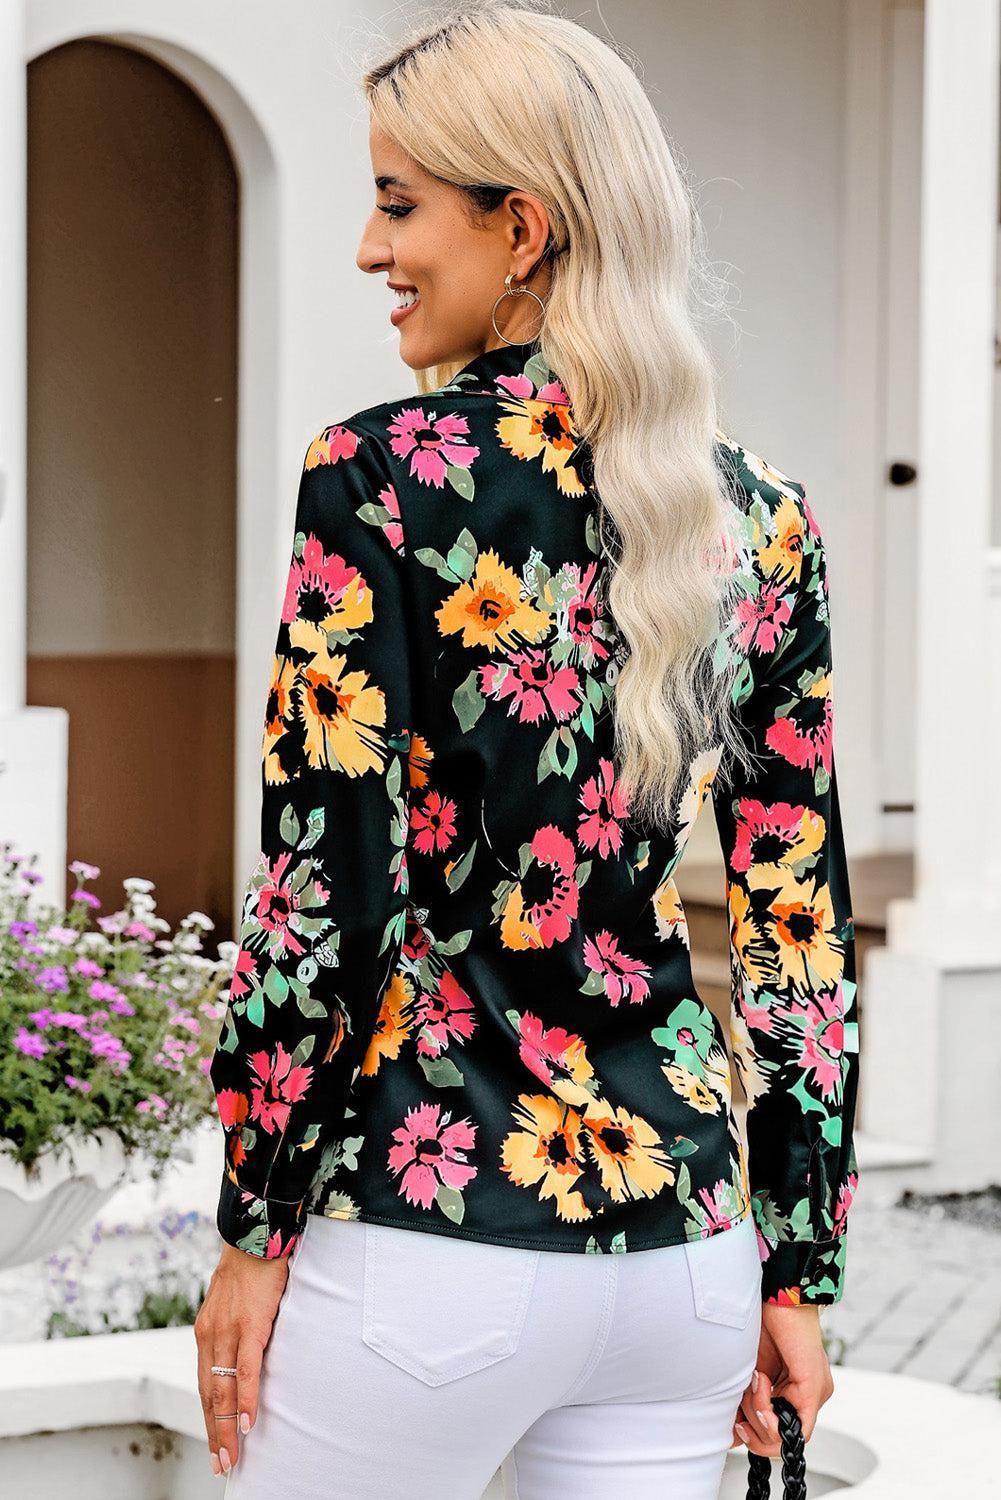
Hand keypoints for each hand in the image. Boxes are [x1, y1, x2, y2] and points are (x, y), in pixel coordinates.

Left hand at [194, 1241, 291, 1475]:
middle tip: (221, 1465)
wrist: (255, 1234)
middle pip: (209, 1395)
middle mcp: (210, 1336)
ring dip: (226, 1427)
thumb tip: (245, 1355)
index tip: (215, 1444)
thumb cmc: (251, 1268)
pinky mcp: (250, 1325)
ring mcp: (227, 1332)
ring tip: (230, 1456)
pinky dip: (244, 1399)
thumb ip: (235, 1330)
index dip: (208, 1418)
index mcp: (206, 1332)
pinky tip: (245, 1422)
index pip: (205, 1385)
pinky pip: (246, 1370)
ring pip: (223, 1390)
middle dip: (214, 1434)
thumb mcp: (234, 1303)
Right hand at [731, 1303, 834, 1457]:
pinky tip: (760, 1385)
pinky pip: (796, 1426)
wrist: (775, 1292)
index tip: (734, 1426)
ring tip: (752, 1381)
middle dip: (752, 1428)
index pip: (775, 1435)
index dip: (752, 1437)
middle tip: (740, 1405)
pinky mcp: (814, 1387)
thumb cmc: (760, 1323)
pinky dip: (770, 1414)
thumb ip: (745, 1400)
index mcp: (791, 1391)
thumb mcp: (747, 1372)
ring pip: (784, 1435)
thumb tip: (730, 1436)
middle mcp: (807, 1397)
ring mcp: (814, 1394)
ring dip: (758, 1413)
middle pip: (778, 1439)